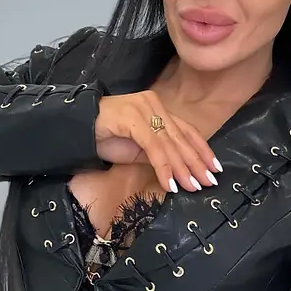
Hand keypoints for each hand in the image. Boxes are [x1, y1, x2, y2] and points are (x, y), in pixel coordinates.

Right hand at [94, 90, 222, 193]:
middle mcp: (153, 104)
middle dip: (197, 163)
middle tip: (209, 182)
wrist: (75, 128)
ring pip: (170, 143)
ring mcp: (143, 109)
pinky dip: (163, 167)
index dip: (202, 150)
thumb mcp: (136, 150)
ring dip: (182, 168)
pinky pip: (153, 147)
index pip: (186, 131)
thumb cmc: (104, 137)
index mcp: (157, 109)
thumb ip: (158, 155)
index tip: (215, 168)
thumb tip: (179, 171)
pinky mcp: (133, 119)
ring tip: (192, 186)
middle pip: (182, 137)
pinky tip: (170, 183)